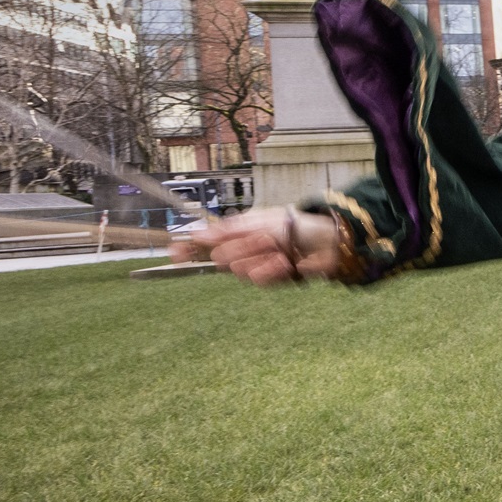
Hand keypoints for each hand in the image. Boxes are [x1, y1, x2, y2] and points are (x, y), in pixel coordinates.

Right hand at [178, 206, 343, 285]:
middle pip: (222, 259)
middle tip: (264, 240)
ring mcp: (258, 266)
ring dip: (259, 258)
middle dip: (240, 249)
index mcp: (240, 234)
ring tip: (279, 249)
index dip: (189, 249)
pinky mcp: (273, 281)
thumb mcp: (261, 221)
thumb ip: (230, 230)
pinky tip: (283, 262)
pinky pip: (259, 280)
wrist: (328, 240)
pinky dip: (269, 270)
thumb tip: (199, 234)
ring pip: (240, 271)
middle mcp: (246, 251)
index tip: (172, 253)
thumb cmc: (296, 225)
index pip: (208, 243)